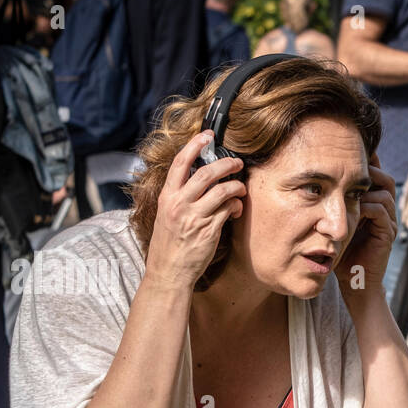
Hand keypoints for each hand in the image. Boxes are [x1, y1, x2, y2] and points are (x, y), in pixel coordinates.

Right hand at [143, 130, 246, 289]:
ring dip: (237, 186)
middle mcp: (179, 203)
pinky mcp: (209, 230)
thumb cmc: (169, 244)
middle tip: (237, 163)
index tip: (207, 136)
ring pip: (222, 190)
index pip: (180, 163)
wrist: (169, 272)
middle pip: (207, 173)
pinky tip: (236, 209)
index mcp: (167, 196)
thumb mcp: (166, 215)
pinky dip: (236, 206)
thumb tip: (199, 181)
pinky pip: (228, 209)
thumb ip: (179, 197)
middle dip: (226, 164)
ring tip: (241, 187)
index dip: (194, 145)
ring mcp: (194, 216)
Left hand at [335, 150, 396, 297]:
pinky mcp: (387, 234)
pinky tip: (350, 208)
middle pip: (384, 178)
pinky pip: (380, 210)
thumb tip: (313, 180)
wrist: (353, 282)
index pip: (375, 176)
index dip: (364, 163)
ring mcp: (389, 222)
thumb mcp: (333, 223)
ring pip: (384, 192)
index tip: (344, 154)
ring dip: (365, 188)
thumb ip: (333, 203)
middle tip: (348, 164)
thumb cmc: (340, 253)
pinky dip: (365, 205)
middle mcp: (385, 211)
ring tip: (346, 187)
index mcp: (374, 205)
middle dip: (368, 169)